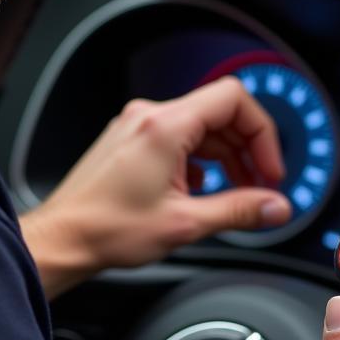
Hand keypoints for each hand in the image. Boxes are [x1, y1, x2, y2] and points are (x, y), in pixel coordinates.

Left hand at [19, 78, 290, 298]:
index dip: (262, 133)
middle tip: (260, 186)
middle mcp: (150, 117)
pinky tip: (201, 191)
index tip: (269, 168)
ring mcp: (138, 127)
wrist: (62, 240)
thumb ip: (239, 211)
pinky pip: (180, 138)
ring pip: (202, 127)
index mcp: (165, 126)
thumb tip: (276, 207)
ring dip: (227, 157)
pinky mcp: (131, 141)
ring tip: (236, 192)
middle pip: (221, 113)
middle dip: (248, 150)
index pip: (234, 100)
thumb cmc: (105, 229)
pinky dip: (201, 160)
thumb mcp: (185, 224)